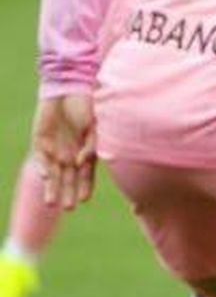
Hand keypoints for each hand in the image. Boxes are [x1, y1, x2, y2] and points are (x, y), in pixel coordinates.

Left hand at [32, 93, 95, 209]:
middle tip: (68, 208)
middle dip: (67, 193)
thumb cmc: (88, 107)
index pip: (85, 175)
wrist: (69, 88)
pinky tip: (47, 177)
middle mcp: (69, 153)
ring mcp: (54, 148)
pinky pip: (40, 158)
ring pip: (52, 173)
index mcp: (85, 152)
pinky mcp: (40, 140)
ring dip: (52, 187)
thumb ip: (91, 146)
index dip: (85, 187)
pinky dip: (43, 168)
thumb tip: (82, 162)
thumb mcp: (96, 128)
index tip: (83, 200)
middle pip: (68, 178)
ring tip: (52, 203)